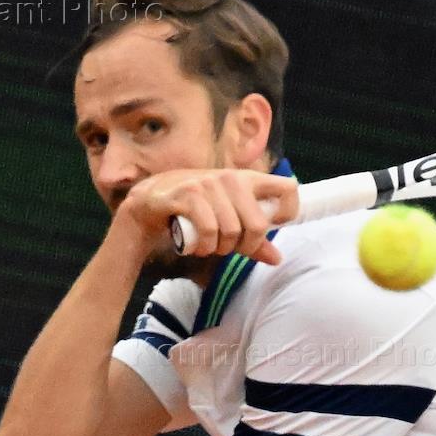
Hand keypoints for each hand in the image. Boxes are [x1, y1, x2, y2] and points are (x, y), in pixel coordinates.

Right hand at [116, 168, 298, 263]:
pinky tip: (196, 245)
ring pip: (233, 230)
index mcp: (245, 180)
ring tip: (207, 246)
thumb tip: (278, 258)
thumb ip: (251, 242)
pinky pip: (209, 228)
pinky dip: (204, 245)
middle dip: (244, 246)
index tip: (268, 230)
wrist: (147, 209)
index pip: (288, 188)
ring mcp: (207, 183)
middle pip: (258, 224)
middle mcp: (229, 178)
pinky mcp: (186, 194)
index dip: (287, 213)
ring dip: (220, 248)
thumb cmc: (190, 217)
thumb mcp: (225, 227)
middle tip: (227, 249)